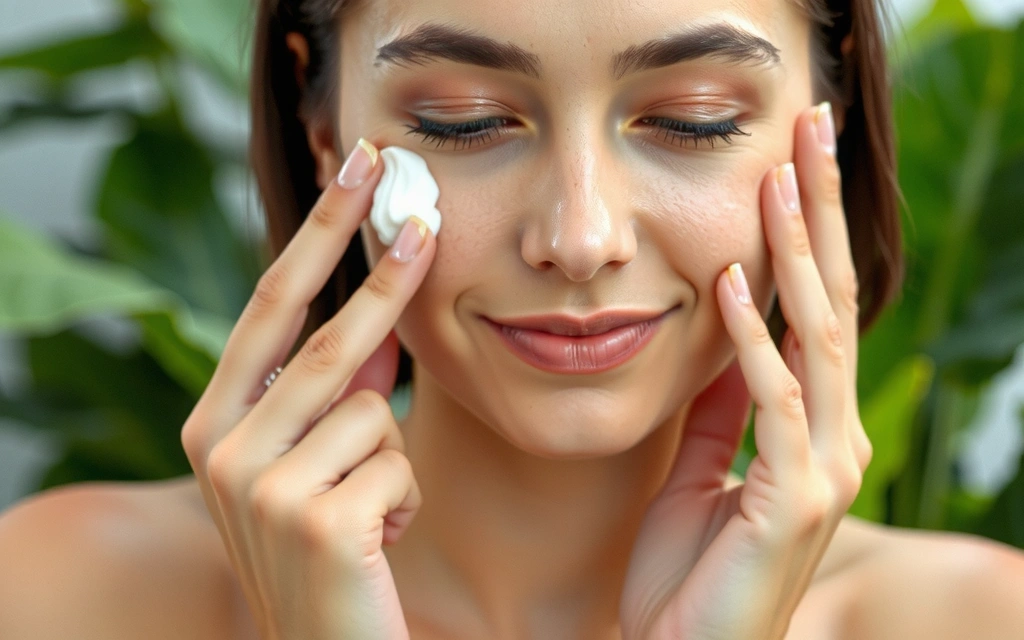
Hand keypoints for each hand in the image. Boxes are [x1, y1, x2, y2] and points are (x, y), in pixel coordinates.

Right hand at [180, 139, 435, 639]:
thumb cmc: (327, 548)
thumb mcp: (314, 461)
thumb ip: (333, 393)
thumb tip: (381, 320)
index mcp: (214, 424)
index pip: (270, 305)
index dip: (318, 234)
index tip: (356, 172)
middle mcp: (220, 446)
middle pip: (322, 333)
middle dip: (382, 272)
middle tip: (426, 212)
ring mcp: (259, 484)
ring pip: (372, 408)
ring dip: (391, 455)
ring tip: (369, 511)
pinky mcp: (312, 518)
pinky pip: (397, 463)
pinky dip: (405, 498)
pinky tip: (376, 542)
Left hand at [620, 104, 872, 639]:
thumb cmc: (686, 575)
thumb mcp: (699, 473)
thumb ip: (720, 410)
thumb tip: (724, 334)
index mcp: (813, 430)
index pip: (817, 311)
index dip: (807, 234)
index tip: (791, 162)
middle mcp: (834, 440)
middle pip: (832, 303)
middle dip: (820, 214)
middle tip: (811, 130)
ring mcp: (822, 471)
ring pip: (819, 338)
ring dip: (795, 254)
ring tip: (779, 178)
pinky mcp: (792, 501)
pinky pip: (775, 403)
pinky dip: (756, 340)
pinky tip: (733, 283)